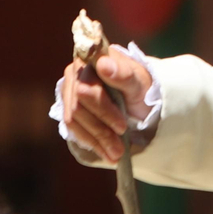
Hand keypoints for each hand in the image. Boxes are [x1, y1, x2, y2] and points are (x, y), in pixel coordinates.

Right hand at [60, 46, 152, 161]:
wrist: (142, 101)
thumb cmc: (142, 88)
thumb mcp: (140, 82)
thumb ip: (123, 74)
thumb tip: (103, 64)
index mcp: (92, 60)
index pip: (86, 88)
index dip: (102, 109)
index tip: (122, 127)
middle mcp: (75, 72)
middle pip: (78, 107)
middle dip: (101, 129)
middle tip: (121, 147)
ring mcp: (70, 91)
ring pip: (73, 120)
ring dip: (96, 140)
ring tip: (115, 154)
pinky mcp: (69, 108)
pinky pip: (72, 129)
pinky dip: (91, 143)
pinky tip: (105, 153)